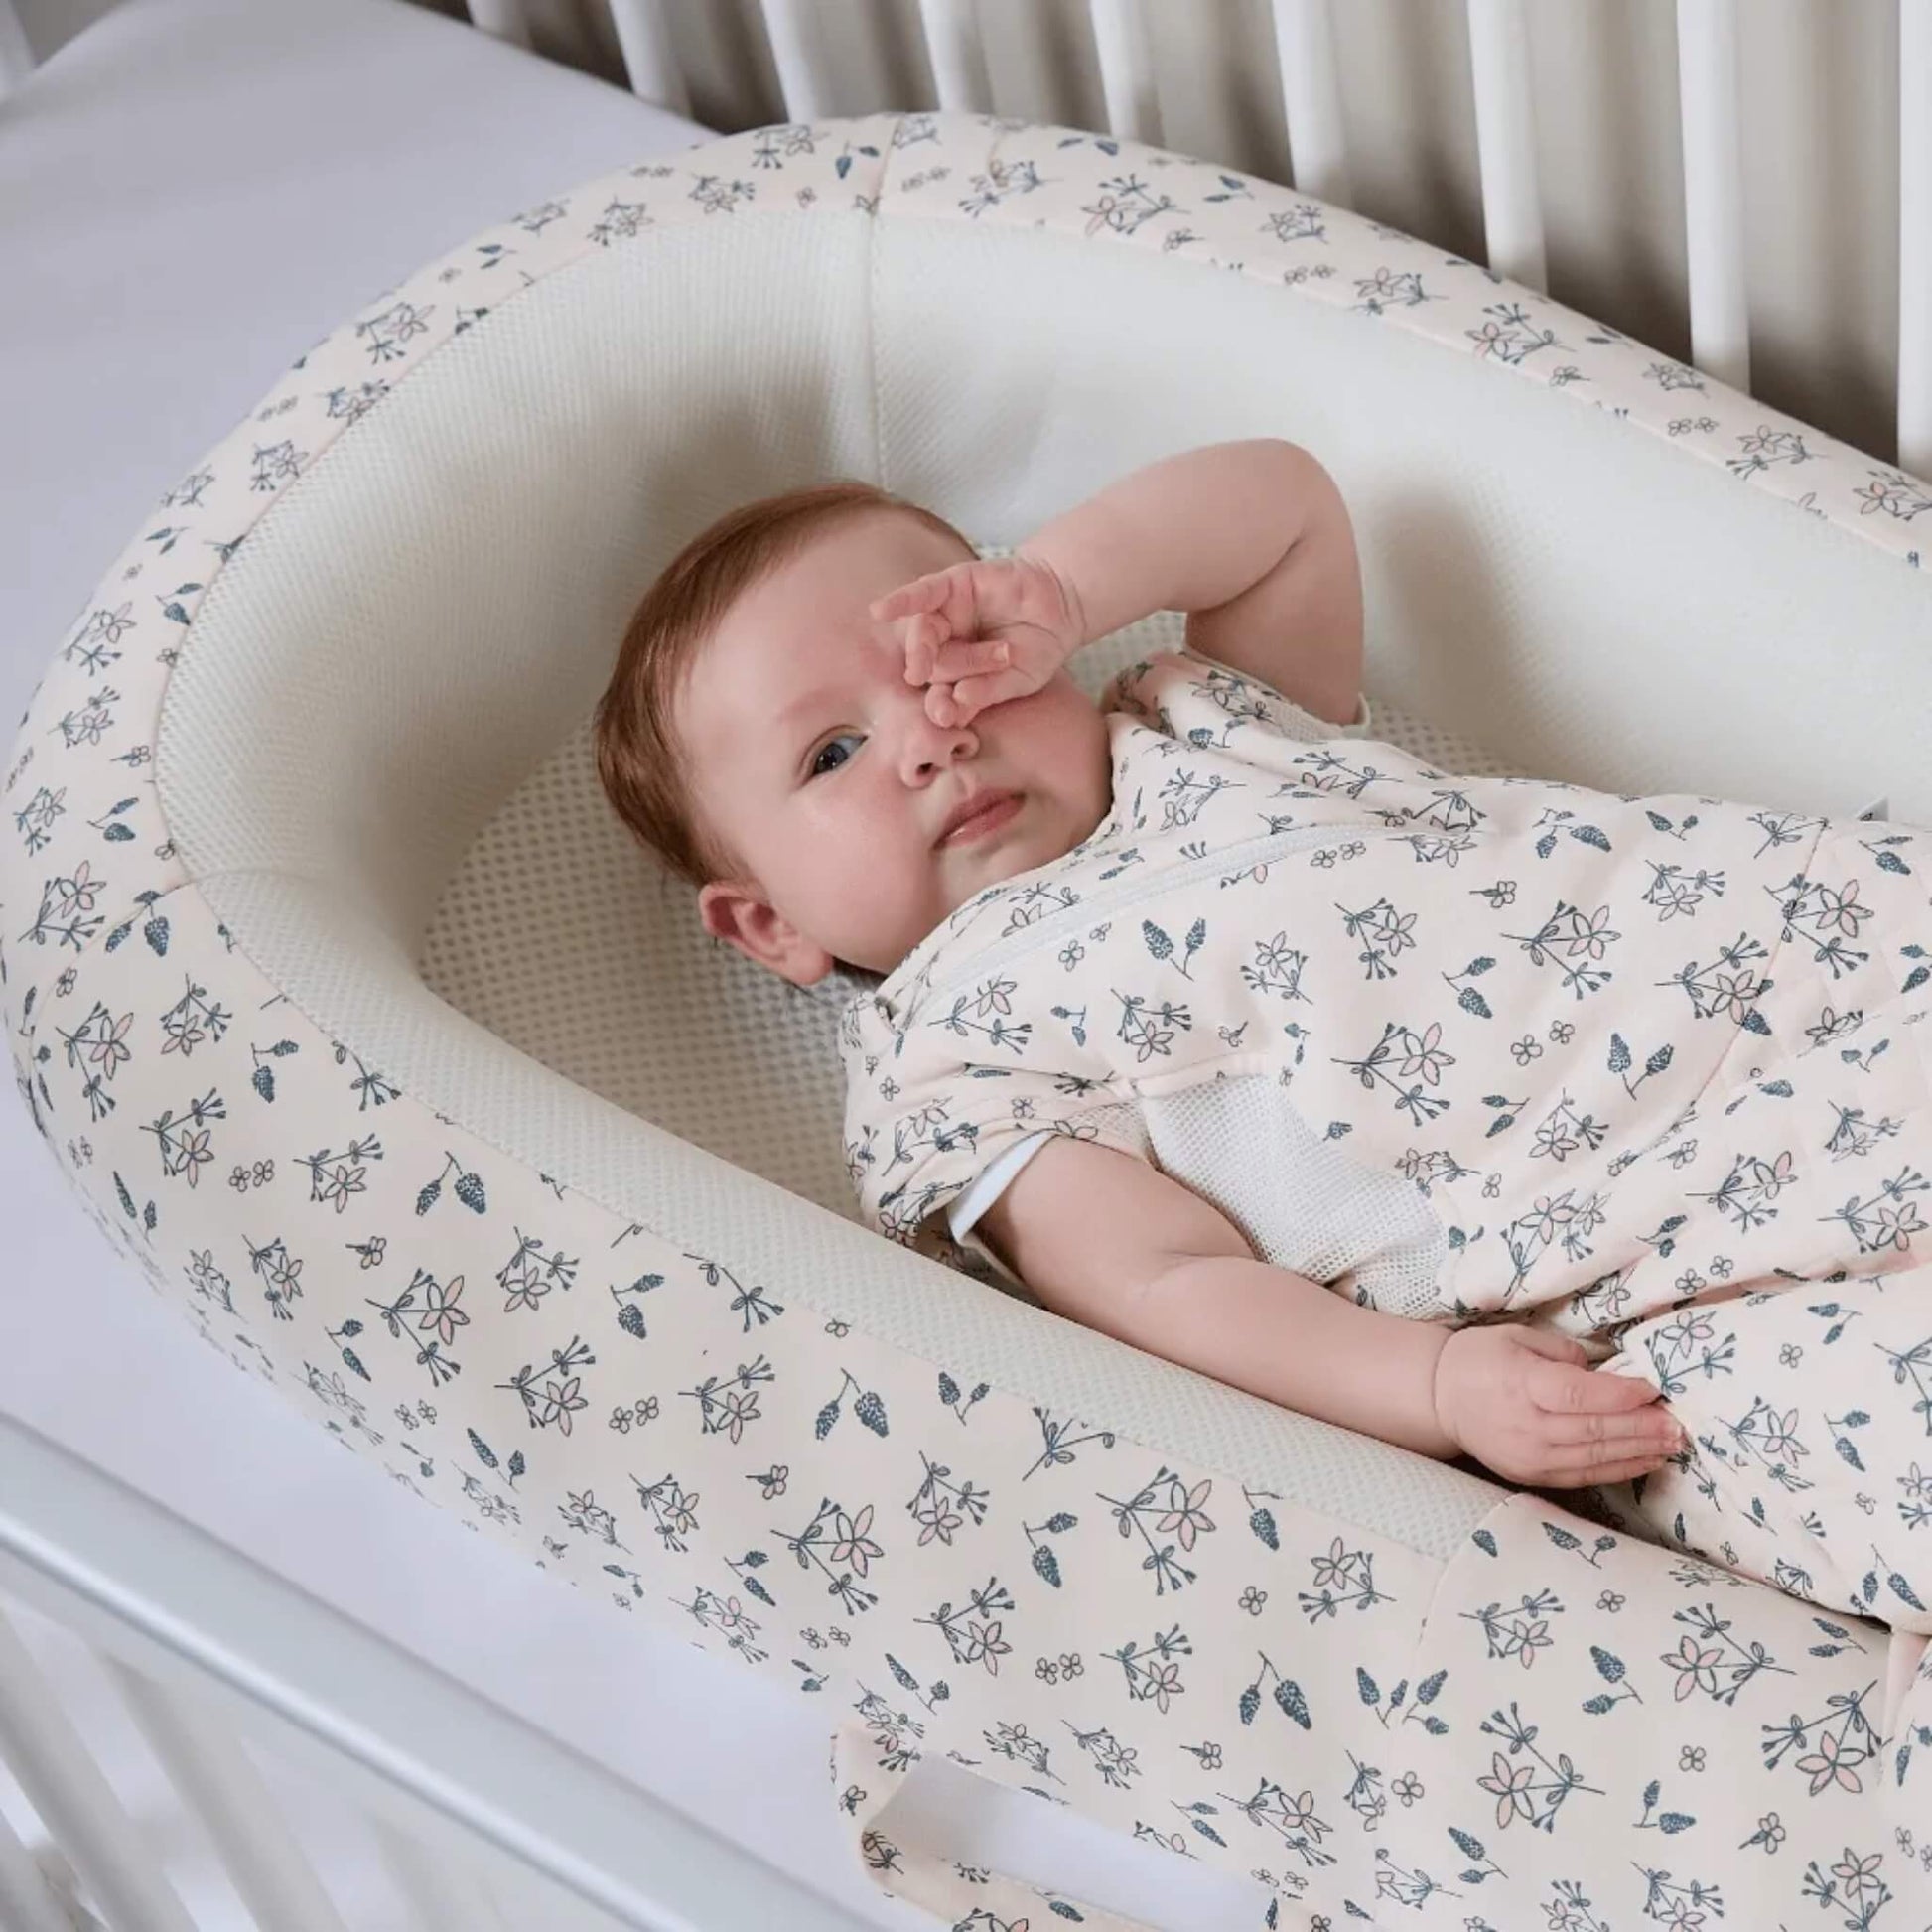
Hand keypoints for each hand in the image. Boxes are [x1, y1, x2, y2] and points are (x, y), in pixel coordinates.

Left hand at [870, 551, 1086, 727]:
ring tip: (932, 665)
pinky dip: (900, 601)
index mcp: (957, 674)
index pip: (940, 693)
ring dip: (924, 651)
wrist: (1063, 605)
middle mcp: (946, 644)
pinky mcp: (952, 585)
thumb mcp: (1020, 678)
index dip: (940, 706)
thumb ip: (990, 691)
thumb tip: (960, 699)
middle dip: (946, 673)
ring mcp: (946, 615)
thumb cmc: (1040, 647)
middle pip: (930, 664)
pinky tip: (879, 611)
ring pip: (924, 633)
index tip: (945, 717)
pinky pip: (921, 593)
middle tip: (947, 689)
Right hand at [1431, 1324, 1685, 1488]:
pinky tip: (1645, 1460)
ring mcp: (1530, 1457)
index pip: (1580, 1394)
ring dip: (1639, 1451)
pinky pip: (1583, 1475)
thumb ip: (1562, 1353)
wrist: (1440, 1399)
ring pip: (1595, 1457)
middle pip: (1595, 1429)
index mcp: (1521, 1384)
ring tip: (1672, 1444)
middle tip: (1678, 1424)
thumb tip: (1602, 1370)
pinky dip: (1618, 1469)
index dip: (1622, 1395)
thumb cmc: (1479, 1359)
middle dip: (1642, 1427)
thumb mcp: (1516, 1337)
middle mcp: (1528, 1426)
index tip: (1654, 1389)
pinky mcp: (1533, 1476)